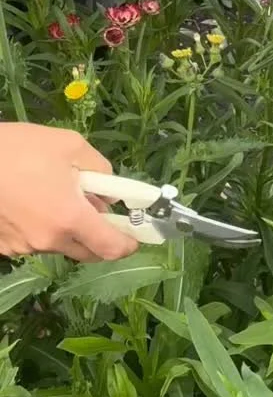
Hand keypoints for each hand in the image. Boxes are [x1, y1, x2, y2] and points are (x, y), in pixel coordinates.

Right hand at [0, 124, 138, 260]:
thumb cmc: (18, 148)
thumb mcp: (69, 145)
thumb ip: (100, 169)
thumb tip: (109, 191)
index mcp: (69, 218)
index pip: (110, 248)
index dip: (128, 244)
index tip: (135, 235)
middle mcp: (47, 240)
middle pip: (87, 251)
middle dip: (99, 236)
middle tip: (95, 208)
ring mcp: (22, 247)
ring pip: (58, 245)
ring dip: (66, 228)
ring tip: (53, 194)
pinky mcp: (3, 246)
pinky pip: (33, 241)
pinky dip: (40, 227)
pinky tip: (29, 201)